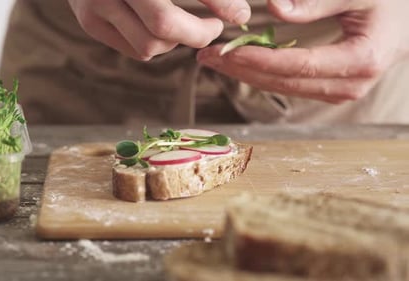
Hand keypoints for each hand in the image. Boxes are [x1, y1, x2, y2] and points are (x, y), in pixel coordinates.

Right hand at [68, 0, 250, 59]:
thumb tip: (240, 13)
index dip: (219, 5)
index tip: (240, 14)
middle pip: (164, 26)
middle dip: (197, 33)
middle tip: (213, 28)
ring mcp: (95, 5)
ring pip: (149, 46)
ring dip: (175, 41)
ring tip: (184, 25)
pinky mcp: (90, 21)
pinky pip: (134, 50)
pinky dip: (155, 44)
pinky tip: (160, 28)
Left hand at [197, 0, 408, 103]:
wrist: (406, 19)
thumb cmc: (386, 1)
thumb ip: (316, 1)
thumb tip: (274, 7)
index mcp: (361, 60)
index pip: (298, 66)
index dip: (259, 60)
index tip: (227, 51)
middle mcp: (351, 85)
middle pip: (285, 82)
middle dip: (242, 70)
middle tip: (206, 57)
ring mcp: (340, 91)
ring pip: (283, 88)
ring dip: (245, 74)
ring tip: (213, 60)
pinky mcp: (329, 89)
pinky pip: (289, 85)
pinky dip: (261, 74)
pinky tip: (237, 63)